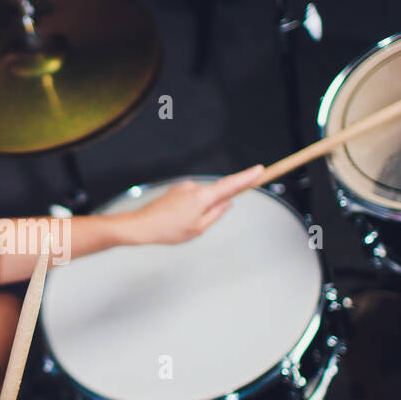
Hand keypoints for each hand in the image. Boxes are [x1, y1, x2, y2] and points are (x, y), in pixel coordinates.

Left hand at [121, 165, 264, 245]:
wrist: (141, 225)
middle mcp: (194, 187)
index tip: (259, 170)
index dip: (246, 178)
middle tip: (197, 223)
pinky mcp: (175, 190)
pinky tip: (178, 221)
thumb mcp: (198, 229)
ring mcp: (183, 187)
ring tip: (182, 226)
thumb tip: (228, 203)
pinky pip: (191, 199)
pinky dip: (190, 209)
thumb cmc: (168, 230)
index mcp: (202, 197)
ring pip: (202, 198)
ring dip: (200, 211)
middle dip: (215, 207)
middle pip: (216, 193)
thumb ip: (216, 214)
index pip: (230, 185)